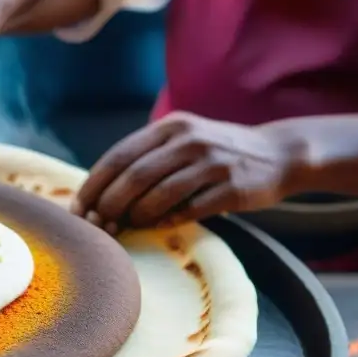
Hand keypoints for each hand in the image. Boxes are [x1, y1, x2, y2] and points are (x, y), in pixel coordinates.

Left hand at [72, 112, 305, 231]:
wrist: (279, 154)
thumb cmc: (218, 153)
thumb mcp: (183, 139)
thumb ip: (148, 155)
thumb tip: (100, 191)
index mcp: (170, 127)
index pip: (119, 156)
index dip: (94, 184)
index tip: (78, 208)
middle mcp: (189, 140)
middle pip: (135, 176)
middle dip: (109, 205)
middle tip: (98, 226)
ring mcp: (212, 163)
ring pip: (159, 194)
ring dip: (136, 217)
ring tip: (125, 229)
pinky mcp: (232, 188)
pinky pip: (190, 209)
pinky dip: (168, 221)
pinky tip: (158, 227)